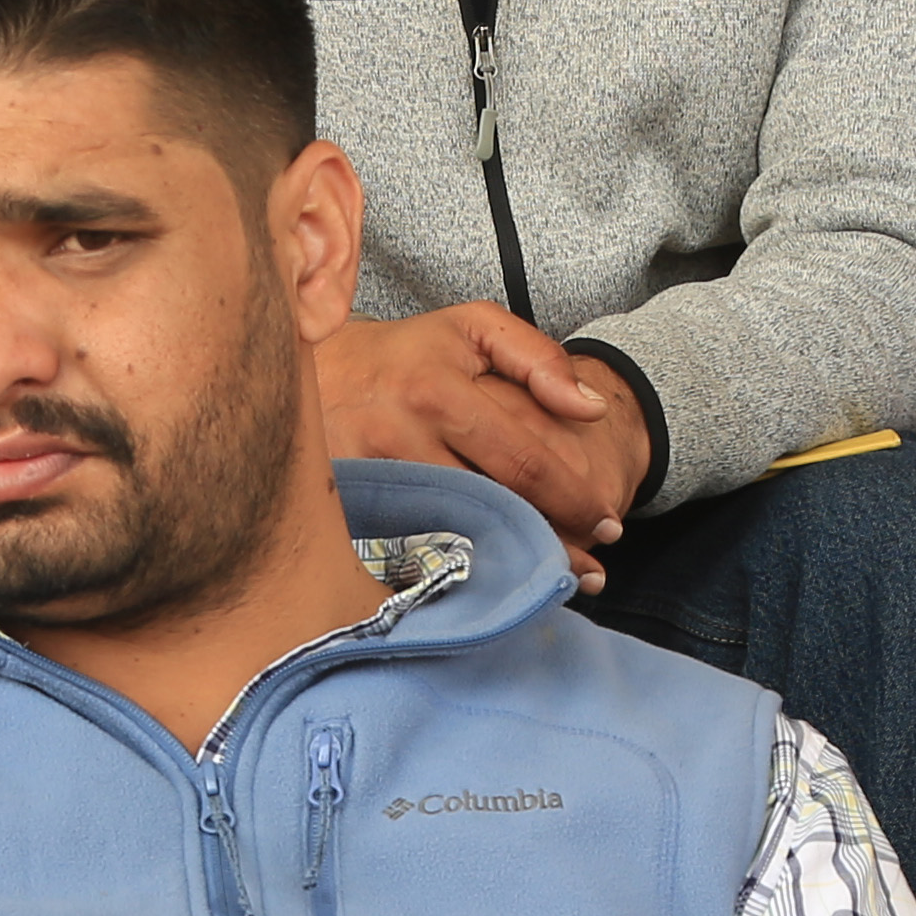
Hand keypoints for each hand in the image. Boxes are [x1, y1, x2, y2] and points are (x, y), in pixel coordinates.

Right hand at [312, 305, 648, 583]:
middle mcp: (397, 440)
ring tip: (549, 583)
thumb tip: (591, 409)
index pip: (524, 463)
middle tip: (590, 569)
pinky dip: (454, 575)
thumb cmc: (404, 355)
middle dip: (552, 546)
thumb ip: (538, 358)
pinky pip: (410, 558)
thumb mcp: (472, 330)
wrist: (306, 370)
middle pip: (494, 514)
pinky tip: (487, 586)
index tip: (609, 524)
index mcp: (436, 392)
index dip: (576, 500)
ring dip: (509, 569)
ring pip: (455, 543)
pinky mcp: (344, 514)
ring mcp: (366, 483)